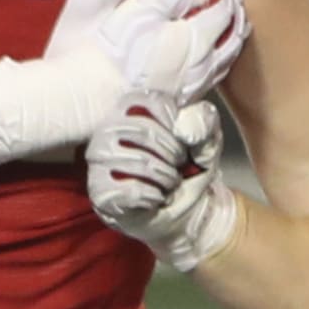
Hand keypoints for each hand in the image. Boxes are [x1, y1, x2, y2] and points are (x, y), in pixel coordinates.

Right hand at [0, 0, 248, 164]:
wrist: (96, 96)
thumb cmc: (115, 50)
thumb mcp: (142, 11)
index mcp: (197, 38)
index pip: (223, 11)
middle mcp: (205, 63)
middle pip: (233, 35)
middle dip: (236, 14)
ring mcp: (198, 83)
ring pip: (229, 57)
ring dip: (234, 37)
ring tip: (234, 22)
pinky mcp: (187, 98)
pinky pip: (217, 75)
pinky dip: (224, 58)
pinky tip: (218, 53)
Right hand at [87, 92, 237, 271]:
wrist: (184, 206)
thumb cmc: (189, 164)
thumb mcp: (208, 139)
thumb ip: (203, 123)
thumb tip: (183, 129)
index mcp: (133, 106)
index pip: (153, 101)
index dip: (177, 121)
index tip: (186, 138)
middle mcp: (110, 128)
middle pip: (143, 132)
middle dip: (174, 152)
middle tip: (181, 164)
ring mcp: (100, 160)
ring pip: (139, 162)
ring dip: (167, 177)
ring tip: (172, 181)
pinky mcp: (99, 190)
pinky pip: (131, 190)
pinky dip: (155, 196)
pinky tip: (158, 196)